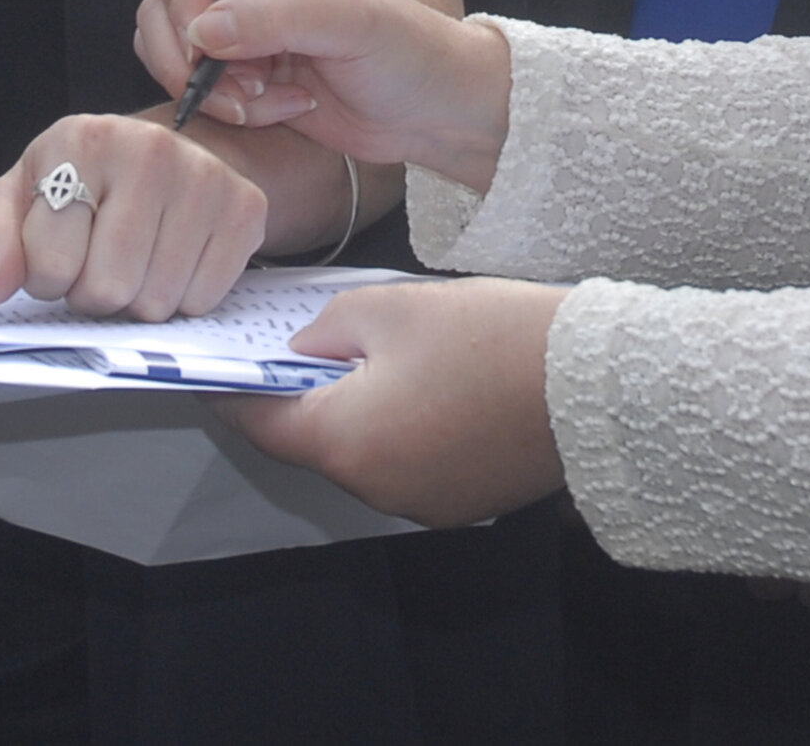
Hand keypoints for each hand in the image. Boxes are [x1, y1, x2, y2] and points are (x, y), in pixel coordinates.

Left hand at [0, 112, 269, 319]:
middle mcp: (149, 149)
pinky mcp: (245, 208)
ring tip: (133, 261)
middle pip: (108, 289)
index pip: (51, 265)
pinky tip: (172, 261)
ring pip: (156, 302)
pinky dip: (182, 298)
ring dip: (137, 301)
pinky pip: (202, 301)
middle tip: (98, 264)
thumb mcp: (20, 196)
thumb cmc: (83, 180)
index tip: (58, 258)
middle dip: (93, 295)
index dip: (47, 281)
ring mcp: (205, 177)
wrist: (163, 156)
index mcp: (82, 140)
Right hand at [135, 0, 513, 189]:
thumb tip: (200, 31)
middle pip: (159, 4)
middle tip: (241, 84)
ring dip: (214, 89)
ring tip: (270, 96)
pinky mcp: (239, 76)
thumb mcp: (351, 20)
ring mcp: (236, 30)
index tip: (200, 37)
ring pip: (170, 54)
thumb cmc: (409, 48)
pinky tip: (288, 106)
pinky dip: (234, 110)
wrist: (434, 111)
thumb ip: (275, 15)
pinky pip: (198, 94)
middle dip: (190, 56)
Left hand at [222, 277, 569, 527]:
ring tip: (370, 354)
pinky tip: (423, 383)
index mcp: (345, 441)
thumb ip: (328, 328)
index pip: (261, 421)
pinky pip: (407, 463)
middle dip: (301, 395)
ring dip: (356, 411)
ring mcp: (420, 503)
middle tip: (295, 344)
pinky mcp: (461, 502)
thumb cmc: (492, 337)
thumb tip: (304, 349)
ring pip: (362, 453)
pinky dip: (399, 429)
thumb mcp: (392, 306)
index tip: (213, 365)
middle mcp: (374, 488)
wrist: (596, 384)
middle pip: (313, 442)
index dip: (233, 389)